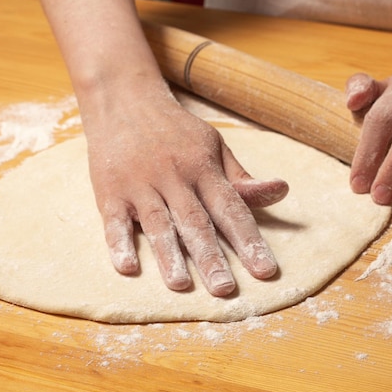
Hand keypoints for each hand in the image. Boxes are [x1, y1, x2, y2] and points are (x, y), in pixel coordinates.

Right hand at [84, 88, 287, 296]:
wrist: (124, 100)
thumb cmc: (175, 130)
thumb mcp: (213, 145)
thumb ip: (241, 177)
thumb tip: (281, 191)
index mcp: (203, 168)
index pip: (231, 209)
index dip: (249, 241)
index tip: (265, 271)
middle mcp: (174, 177)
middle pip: (195, 222)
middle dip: (211, 257)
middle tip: (225, 290)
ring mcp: (140, 184)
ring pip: (158, 223)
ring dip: (169, 255)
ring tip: (181, 285)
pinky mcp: (110, 191)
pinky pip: (115, 221)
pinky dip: (120, 243)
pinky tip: (128, 267)